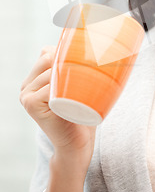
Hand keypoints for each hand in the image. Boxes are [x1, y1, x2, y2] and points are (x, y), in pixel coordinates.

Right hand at [20, 46, 95, 170]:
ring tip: (82, 90)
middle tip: (86, 79)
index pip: (48, 52)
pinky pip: (50, 85)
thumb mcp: (77, 87)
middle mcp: (27, 86)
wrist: (77, 145)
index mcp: (35, 79)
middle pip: (49, 57)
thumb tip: (90, 47)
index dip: (66, 55)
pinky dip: (65, 88)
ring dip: (71, 76)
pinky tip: (72, 97)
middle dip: (69, 63)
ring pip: (52, 70)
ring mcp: (27, 95)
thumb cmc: (81, 114)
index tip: (84, 66)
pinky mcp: (31, 104)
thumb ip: (75, 69)